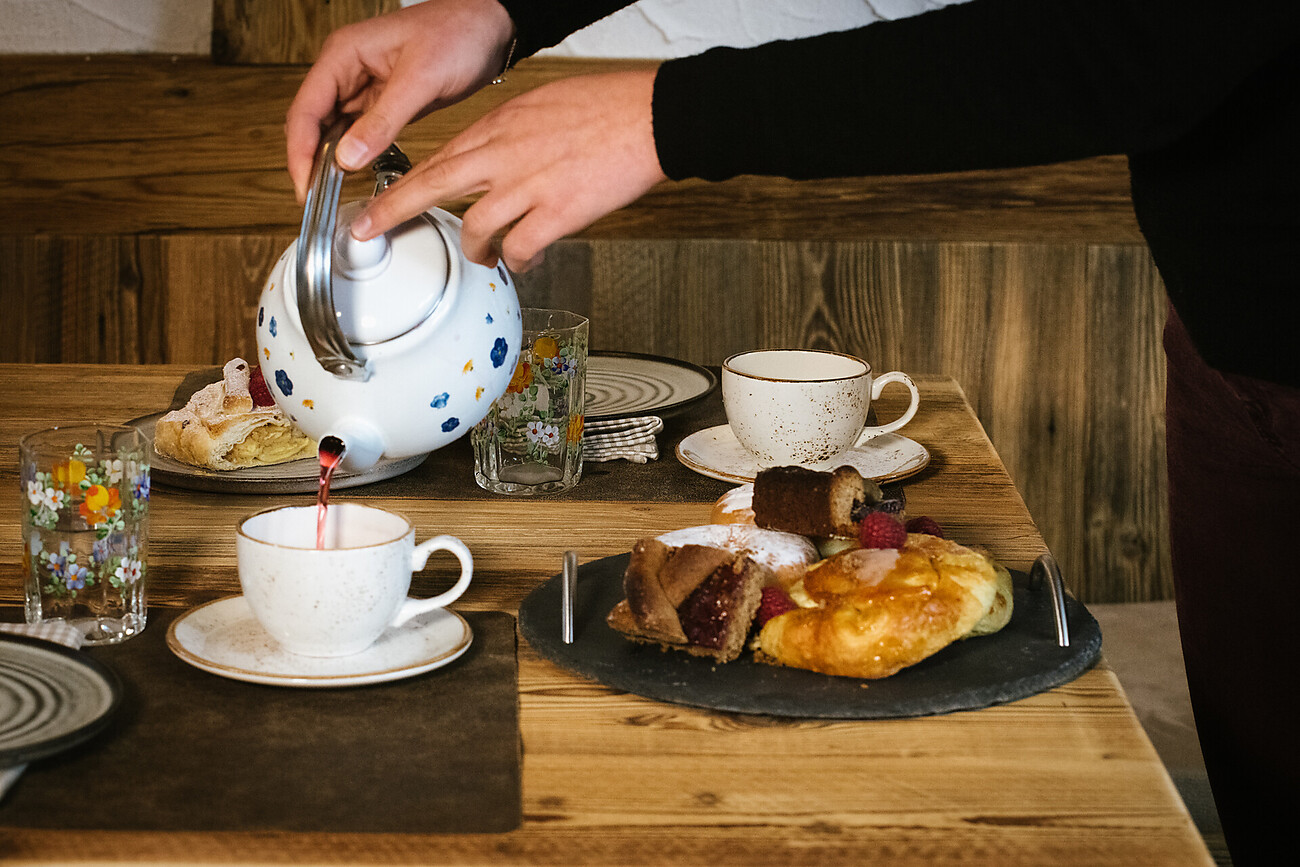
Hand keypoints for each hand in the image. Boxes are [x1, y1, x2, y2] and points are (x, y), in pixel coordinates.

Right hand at [285, 0, 513, 201]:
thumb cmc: (458, 32)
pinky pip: (359, 133)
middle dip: (310, 160)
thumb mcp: (420, 79)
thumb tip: (349, 156)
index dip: (300, 150)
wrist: (491, 28)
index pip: (306, 108)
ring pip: (333, 130)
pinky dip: (355, 155)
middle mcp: (348, 70)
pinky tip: (356, 176)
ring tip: (331, 194)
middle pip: (313, 122)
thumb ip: (383, 120)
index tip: (304, 184)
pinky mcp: (384, 102)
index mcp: (344, 54)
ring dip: (331, 161)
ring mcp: (364, 87)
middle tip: (315, 199)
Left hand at [350, 68, 668, 271]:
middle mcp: (504, 154)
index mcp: (499, 126)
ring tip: (483, 257)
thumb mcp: (540, 106)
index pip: (437, 157)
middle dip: (392, 211)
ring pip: (474, 227)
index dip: (404, 182)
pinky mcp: (557, 212)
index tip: (382, 198)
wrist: (648, 115)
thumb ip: (509, 134)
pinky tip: (523, 260)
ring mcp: (528, 184)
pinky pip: (521, 248)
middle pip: (431, 185)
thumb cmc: (605, 108)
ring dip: (474, 250)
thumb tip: (493, 160)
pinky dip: (518, 261)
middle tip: (368, 231)